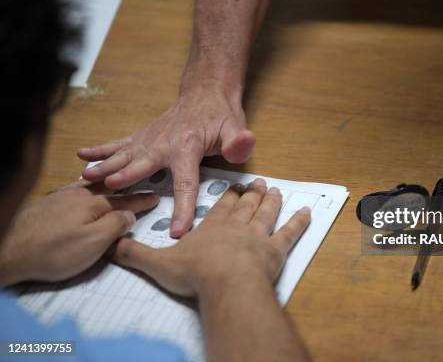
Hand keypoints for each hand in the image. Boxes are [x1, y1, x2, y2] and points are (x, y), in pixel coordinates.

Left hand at [0, 182, 158, 286]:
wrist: (8, 249)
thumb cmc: (52, 251)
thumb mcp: (93, 243)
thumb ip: (116, 226)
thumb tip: (130, 215)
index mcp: (94, 204)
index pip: (126, 200)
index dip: (142, 200)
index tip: (155, 197)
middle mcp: (79, 195)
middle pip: (109, 188)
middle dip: (127, 186)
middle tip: (141, 181)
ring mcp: (61, 197)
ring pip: (90, 185)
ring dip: (107, 183)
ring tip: (116, 179)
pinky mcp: (47, 203)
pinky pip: (74, 188)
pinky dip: (86, 185)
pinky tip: (83, 187)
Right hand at [78, 90, 255, 237]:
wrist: (206, 92)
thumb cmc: (221, 115)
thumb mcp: (236, 127)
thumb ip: (238, 141)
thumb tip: (243, 145)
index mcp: (188, 147)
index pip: (185, 182)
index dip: (182, 207)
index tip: (177, 230)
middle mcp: (163, 143)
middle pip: (143, 165)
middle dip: (126, 177)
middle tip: (109, 189)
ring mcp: (149, 139)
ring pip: (124, 155)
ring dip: (105, 166)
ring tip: (86, 178)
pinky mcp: (142, 137)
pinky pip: (119, 144)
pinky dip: (100, 149)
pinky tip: (81, 156)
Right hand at [111, 178, 310, 297]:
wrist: (226, 282)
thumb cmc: (195, 273)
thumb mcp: (158, 265)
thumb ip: (135, 254)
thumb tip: (111, 245)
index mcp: (212, 225)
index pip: (218, 206)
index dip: (226, 196)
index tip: (233, 187)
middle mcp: (236, 225)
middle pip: (244, 205)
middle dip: (250, 194)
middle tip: (258, 182)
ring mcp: (258, 235)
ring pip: (266, 213)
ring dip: (271, 201)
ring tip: (275, 191)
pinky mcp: (276, 250)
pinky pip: (291, 233)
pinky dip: (299, 223)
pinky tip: (308, 213)